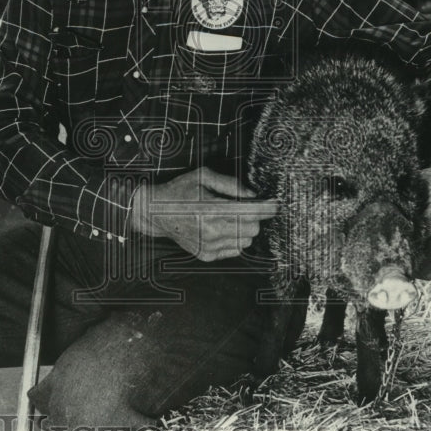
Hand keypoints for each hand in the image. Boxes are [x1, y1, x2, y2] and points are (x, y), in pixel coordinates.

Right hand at [130, 168, 277, 260]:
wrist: (155, 213)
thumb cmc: (179, 191)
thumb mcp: (203, 176)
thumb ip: (230, 184)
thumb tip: (252, 194)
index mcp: (210, 208)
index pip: (250, 212)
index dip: (267, 208)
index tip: (275, 204)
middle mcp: (210, 230)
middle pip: (253, 229)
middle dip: (254, 217)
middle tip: (244, 207)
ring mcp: (208, 245)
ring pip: (246, 241)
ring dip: (244, 229)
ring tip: (229, 218)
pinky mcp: (206, 255)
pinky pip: (235, 250)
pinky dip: (234, 239)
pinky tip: (221, 228)